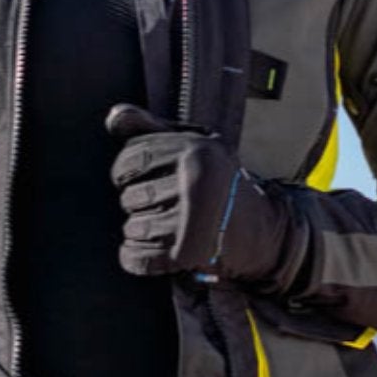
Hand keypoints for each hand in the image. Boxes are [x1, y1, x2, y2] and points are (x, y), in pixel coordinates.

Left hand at [105, 104, 300, 286]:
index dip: (126, 171)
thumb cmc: (220, 182)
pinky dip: (137, 257)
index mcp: (197, 151)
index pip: (131, 158)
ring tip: (166, 226)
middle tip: (165, 204)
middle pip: (130, 196)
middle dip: (138, 203)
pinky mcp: (188, 256)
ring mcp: (193, 221)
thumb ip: (153, 129)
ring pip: (133, 228)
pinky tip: (156, 249)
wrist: (263, 230)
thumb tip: (113, 119)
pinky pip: (137, 257)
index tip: (140, 177)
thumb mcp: (196, 144)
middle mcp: (197, 183)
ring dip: (140, 231)